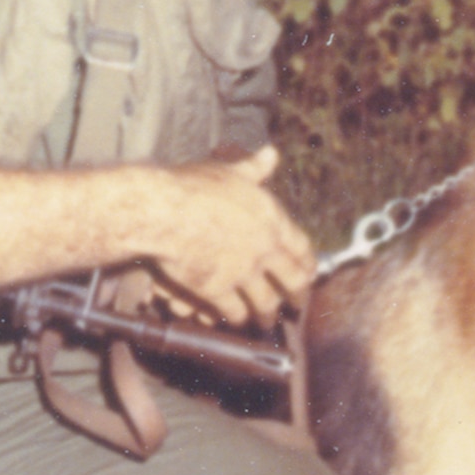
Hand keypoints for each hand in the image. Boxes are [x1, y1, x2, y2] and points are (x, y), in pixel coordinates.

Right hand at [143, 145, 314, 325]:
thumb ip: (254, 168)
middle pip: (292, 280)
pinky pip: (235, 311)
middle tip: (297, 304)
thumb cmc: (195, 186)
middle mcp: (264, 249)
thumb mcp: (231, 172)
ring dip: (267, 314)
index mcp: (272, 219)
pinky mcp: (218, 290)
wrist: (165, 211)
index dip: (308, 263)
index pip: (302, 247)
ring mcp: (242, 272)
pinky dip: (238, 318)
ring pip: (265, 303)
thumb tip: (271, 153)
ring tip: (266, 321)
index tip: (309, 272)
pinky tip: (236, 319)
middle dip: (296, 295)